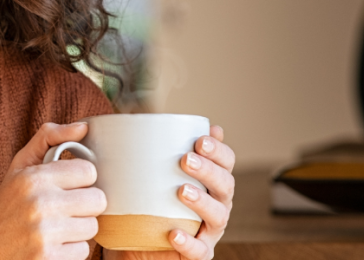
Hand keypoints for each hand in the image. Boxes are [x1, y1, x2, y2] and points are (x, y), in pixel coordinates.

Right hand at [0, 122, 106, 259]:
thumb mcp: (19, 167)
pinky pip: (83, 251)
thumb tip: (84, 127)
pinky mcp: (49, 258)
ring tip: (57, 228)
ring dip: (78, 229)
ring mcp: (45, 234)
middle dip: (84, 205)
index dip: (81, 180)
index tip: (67, 186)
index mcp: (34, 177)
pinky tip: (53, 245)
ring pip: (93, 227)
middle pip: (98, 200)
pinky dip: (71, 250)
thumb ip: (48, 138)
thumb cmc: (5, 208)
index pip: (89, 171)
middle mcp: (40, 203)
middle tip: (65, 209)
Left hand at [107, 125, 235, 259]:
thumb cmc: (149, 204)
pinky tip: (174, 234)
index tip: (199, 140)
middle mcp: (216, 205)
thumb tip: (148, 118)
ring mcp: (209, 231)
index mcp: (210, 183)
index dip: (218, 151)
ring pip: (218, 216)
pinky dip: (189, 243)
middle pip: (226, 186)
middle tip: (186, 160)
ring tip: (182, 191)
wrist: (138, 245)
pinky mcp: (198, 254)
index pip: (226, 163)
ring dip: (203, 202)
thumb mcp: (150, 175)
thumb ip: (156, 150)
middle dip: (209, 170)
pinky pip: (200, 251)